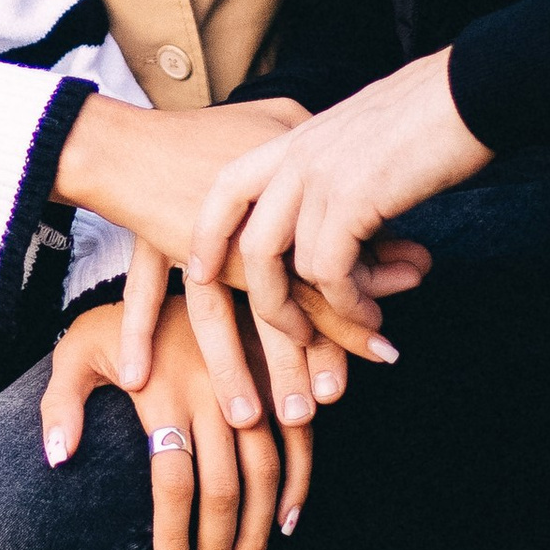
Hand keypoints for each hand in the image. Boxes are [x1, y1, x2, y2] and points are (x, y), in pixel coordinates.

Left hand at [41, 293, 308, 549]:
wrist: (176, 253)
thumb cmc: (116, 317)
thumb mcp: (75, 348)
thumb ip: (60, 403)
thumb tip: (58, 459)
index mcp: (163, 391)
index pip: (172, 482)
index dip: (174, 540)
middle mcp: (212, 391)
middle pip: (222, 489)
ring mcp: (251, 383)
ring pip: (265, 473)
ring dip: (259, 533)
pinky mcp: (278, 374)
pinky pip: (298, 438)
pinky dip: (299, 483)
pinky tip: (287, 524)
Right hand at [56, 96, 426, 422]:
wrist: (132, 132)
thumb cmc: (217, 136)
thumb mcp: (293, 152)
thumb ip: (352, 212)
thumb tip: (417, 262)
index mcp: (282, 187)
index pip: (325, 259)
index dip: (352, 311)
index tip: (383, 354)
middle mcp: (239, 213)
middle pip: (272, 294)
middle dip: (297, 358)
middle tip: (319, 406)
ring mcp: (193, 226)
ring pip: (213, 307)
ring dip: (232, 365)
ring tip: (251, 417)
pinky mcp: (151, 236)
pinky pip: (144, 289)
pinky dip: (138, 330)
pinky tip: (137, 379)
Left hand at [187, 51, 488, 355]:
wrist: (473, 89)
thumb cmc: (433, 111)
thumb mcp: (365, 135)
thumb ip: (340, 167)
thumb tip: (344, 207)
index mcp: (297, 136)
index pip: (228, 186)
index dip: (209, 233)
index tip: (200, 271)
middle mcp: (298, 155)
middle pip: (249, 240)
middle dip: (263, 298)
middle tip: (291, 334)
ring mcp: (320, 175)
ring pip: (287, 265)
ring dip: (316, 310)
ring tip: (349, 330)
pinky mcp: (351, 198)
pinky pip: (329, 272)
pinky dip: (349, 303)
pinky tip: (372, 314)